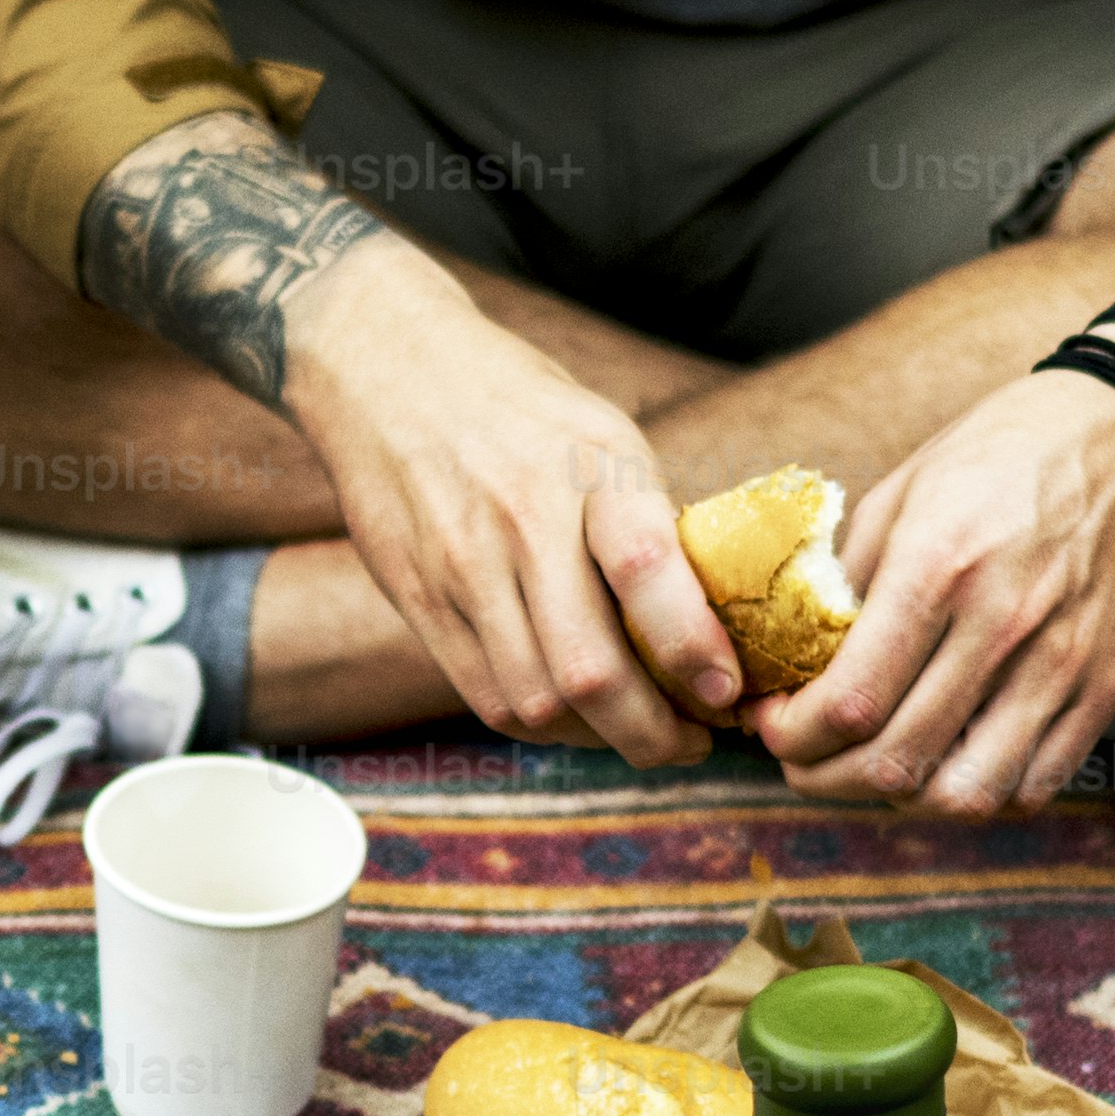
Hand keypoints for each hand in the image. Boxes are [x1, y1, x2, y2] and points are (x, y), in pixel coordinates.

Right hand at [287, 255, 739, 763]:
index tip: (727, 693)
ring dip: (599, 738)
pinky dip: (541, 726)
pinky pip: (486, 695)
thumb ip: (647, 521)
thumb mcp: (601, 435)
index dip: (692, 647)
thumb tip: (713, 620)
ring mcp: (462, 566)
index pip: (647, 570)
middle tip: (691, 743)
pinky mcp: (419, 599)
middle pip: (588, 667)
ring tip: (636, 733)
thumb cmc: (520, 409)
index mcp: (590, 467)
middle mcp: (523, 519)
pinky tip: (573, 718)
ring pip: (536, 700)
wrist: (387, 372)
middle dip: (651, 732)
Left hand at [747, 373, 1114, 815]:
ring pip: (965, 794)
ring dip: (900, 799)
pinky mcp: (1105, 687)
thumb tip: (797, 662)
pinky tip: (946, 762)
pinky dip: (977, 794)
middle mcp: (1004, 623)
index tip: (770, 724)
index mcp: (940, 565)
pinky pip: (1032, 786)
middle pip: (898, 761)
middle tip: (801, 758)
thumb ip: (848, 580)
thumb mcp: (904, 490)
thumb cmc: (1003, 453)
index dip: (791, 735)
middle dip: (824, 776)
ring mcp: (1063, 664)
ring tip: (872, 767)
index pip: (850, 701)